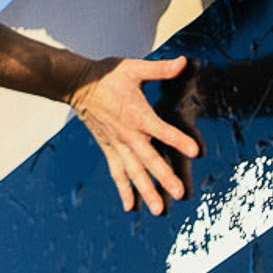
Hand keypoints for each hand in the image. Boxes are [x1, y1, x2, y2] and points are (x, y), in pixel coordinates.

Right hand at [66, 55, 199, 215]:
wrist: (78, 85)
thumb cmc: (108, 75)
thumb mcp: (134, 68)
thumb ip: (160, 69)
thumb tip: (184, 62)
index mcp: (137, 114)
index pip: (161, 129)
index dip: (177, 140)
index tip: (194, 151)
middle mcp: (128, 134)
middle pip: (148, 159)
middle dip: (164, 177)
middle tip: (178, 193)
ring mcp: (117, 144)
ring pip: (133, 172)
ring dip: (146, 191)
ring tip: (159, 210)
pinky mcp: (109, 149)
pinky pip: (117, 172)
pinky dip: (124, 190)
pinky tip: (132, 207)